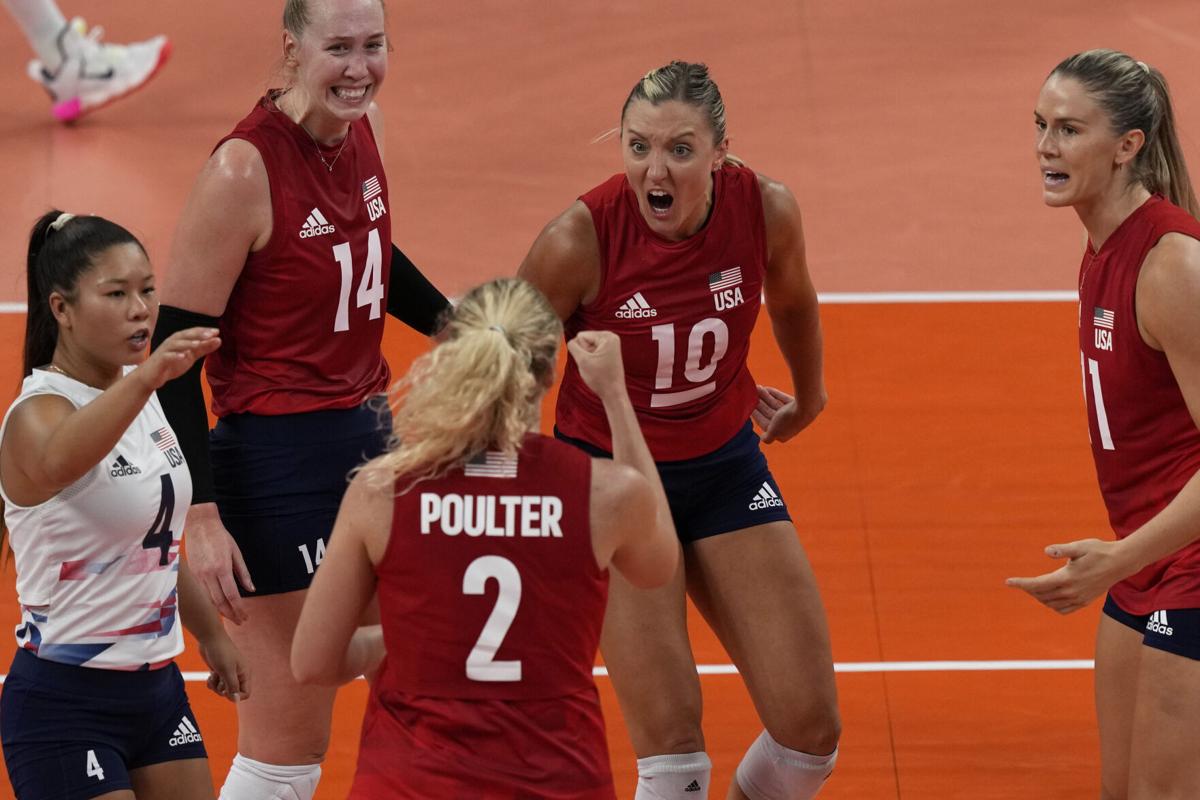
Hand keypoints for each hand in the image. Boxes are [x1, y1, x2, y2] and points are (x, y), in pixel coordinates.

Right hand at [140, 327, 220, 388]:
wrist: (151, 376)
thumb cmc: (171, 363)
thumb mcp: (190, 356)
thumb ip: (203, 348)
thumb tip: (219, 340)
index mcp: (180, 340)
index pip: (193, 332)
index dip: (204, 331)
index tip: (217, 331)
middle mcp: (172, 342)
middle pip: (185, 336)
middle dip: (197, 334)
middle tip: (210, 335)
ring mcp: (165, 351)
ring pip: (176, 344)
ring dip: (187, 343)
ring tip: (198, 344)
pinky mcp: (160, 360)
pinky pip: (167, 357)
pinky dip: (175, 356)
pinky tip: (183, 356)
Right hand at [185, 503, 254, 623]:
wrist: (199, 524)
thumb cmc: (220, 536)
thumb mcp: (235, 552)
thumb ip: (243, 573)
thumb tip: (251, 589)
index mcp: (222, 568)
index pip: (232, 595)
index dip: (239, 609)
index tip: (245, 617)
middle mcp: (208, 574)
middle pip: (219, 602)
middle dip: (231, 614)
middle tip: (240, 621)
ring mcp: (198, 574)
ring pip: (210, 598)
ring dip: (221, 610)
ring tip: (231, 616)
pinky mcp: (192, 573)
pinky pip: (203, 591)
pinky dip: (212, 600)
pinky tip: (219, 604)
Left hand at [198, 630, 249, 701]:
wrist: (210, 638)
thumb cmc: (220, 651)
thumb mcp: (226, 670)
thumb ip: (232, 686)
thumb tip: (235, 700)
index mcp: (245, 673)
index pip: (245, 693)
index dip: (236, 696)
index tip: (226, 691)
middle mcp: (238, 674)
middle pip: (233, 693)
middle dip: (223, 690)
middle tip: (218, 681)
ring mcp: (229, 673)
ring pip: (223, 689)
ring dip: (216, 686)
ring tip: (213, 675)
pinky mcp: (220, 672)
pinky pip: (217, 685)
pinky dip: (212, 683)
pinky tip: (210, 675)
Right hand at [567, 331, 626, 402]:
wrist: (613, 393)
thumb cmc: (600, 378)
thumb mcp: (582, 361)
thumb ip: (573, 346)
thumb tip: (570, 341)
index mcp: (607, 336)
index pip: (581, 336)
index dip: (582, 350)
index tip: (592, 361)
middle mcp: (611, 337)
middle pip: (585, 340)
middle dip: (585, 353)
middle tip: (594, 365)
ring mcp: (610, 344)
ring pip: (587, 346)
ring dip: (587, 357)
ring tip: (597, 366)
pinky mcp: (608, 351)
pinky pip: (592, 351)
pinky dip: (591, 359)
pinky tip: (598, 367)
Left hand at [753, 384, 825, 443]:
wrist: (806, 407)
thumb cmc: (788, 421)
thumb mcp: (774, 432)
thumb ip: (768, 438)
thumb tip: (763, 438)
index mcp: (782, 433)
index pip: (765, 423)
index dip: (756, 415)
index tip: (748, 406)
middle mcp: (787, 424)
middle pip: (769, 413)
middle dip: (760, 403)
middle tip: (752, 393)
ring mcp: (793, 413)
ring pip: (775, 405)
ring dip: (765, 397)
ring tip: (757, 387)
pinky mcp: (797, 404)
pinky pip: (782, 398)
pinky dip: (774, 394)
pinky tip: (766, 388)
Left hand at [1006, 538, 1131, 613]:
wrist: (1121, 562)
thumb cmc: (1099, 551)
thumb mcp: (1080, 546)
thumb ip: (1063, 550)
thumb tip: (1046, 551)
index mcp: (1067, 578)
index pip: (1037, 585)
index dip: (1021, 584)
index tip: (1008, 582)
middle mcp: (1071, 592)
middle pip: (1041, 595)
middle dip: (1028, 589)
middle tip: (1020, 582)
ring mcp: (1079, 599)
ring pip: (1051, 604)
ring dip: (1039, 597)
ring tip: (1032, 588)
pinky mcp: (1085, 602)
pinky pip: (1063, 610)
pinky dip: (1052, 605)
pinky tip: (1049, 598)